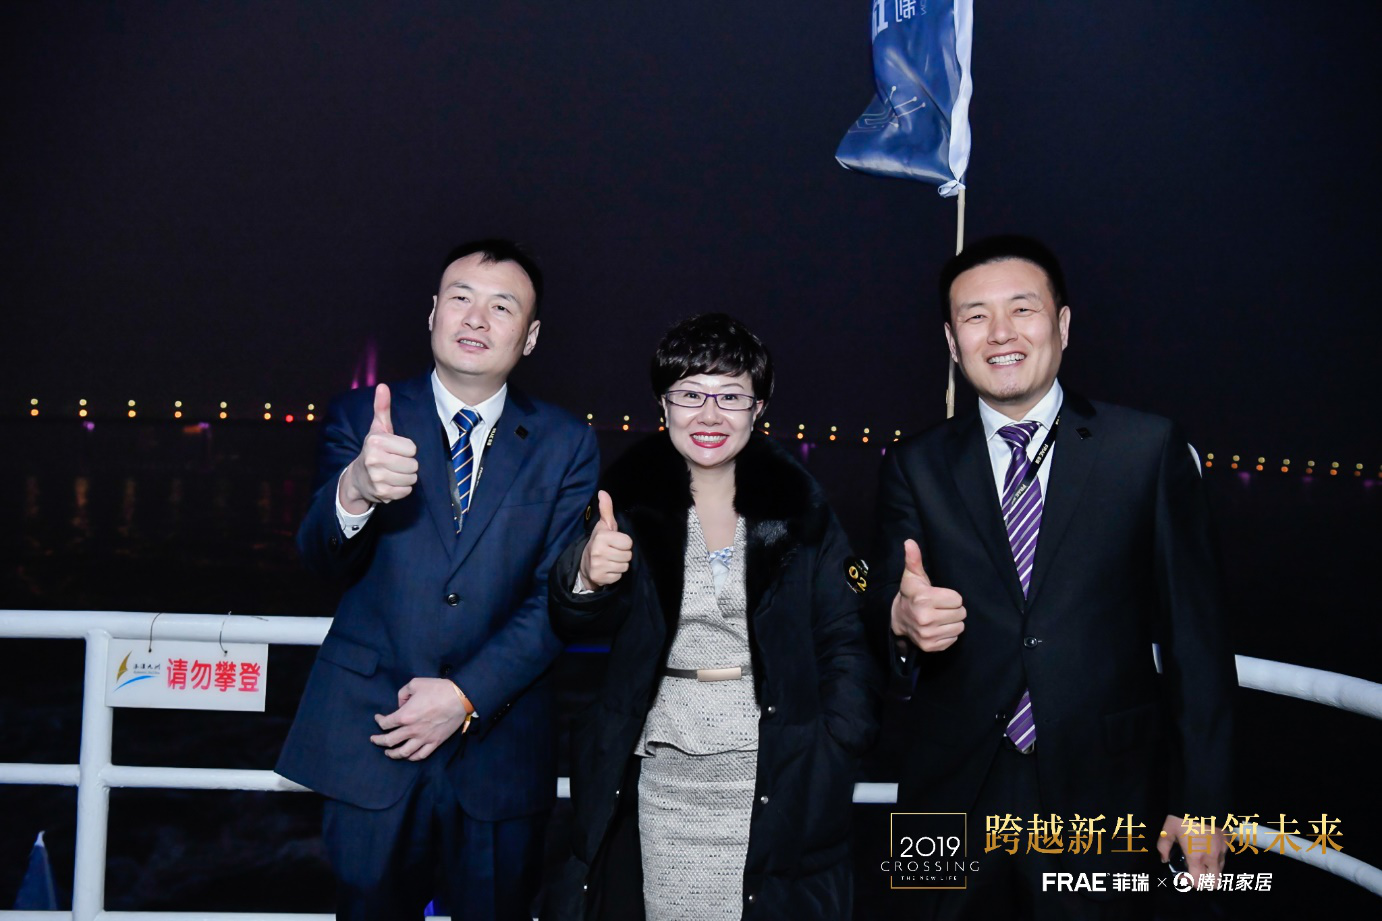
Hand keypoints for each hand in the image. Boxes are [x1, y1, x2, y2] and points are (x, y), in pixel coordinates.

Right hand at [339, 383, 418, 512]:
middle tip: (395, 462)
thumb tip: (383, 386)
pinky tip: (391, 483)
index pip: (412, 448)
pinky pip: (406, 491)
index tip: (395, 450)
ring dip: (406, 477)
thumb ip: (382, 408)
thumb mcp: (378, 428)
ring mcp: (377, 478)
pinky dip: (402, 489)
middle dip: (408, 464)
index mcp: (376, 442)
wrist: (357, 478)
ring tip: (393, 472)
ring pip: (412, 479)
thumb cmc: (374, 449)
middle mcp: (374, 460)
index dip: (407, 449)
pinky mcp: (382, 493)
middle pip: (413, 465)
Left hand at [370, 677, 470, 760]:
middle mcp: (412, 730)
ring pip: (403, 753)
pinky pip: (420, 755)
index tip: (378, 718)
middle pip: (389, 741)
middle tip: (374, 739)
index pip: (385, 723)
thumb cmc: (438, 689)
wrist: (460, 697)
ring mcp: (424, 738)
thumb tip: (401, 704)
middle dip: (378, 741)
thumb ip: (402, 693)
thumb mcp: (415, 683)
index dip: (379, 721)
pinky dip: (411, 757)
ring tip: (388, 752)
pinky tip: (408, 756)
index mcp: (405, 715)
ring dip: (392, 754)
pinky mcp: (435, 742)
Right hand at [579, 490, 632, 588]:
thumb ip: (606, 509)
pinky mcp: (600, 577)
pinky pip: (619, 576)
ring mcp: (598, 565)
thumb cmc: (599, 542)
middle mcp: (598, 551)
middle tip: (613, 552)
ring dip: (620, 564)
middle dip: (623, 554)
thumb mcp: (603, 526)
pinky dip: (615, 574)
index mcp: (601, 537)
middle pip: (628, 555)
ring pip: (625, 566)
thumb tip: (603, 492)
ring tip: (610, 560)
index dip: (624, 543)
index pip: (628, 542)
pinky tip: (608, 569)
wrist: (585, 565)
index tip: (615, 543)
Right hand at [890, 539, 965, 651]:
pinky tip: (938, 627)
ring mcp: (928, 635)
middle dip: (953, 609)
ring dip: (952, 622)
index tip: (940, 596)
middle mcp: (926, 619)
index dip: (951, 597)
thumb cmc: (911, 594)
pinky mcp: (931, 646)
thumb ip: (914, 559)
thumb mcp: (912, 576)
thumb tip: (909, 542)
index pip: (958, 600)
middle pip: (961, 614)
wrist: (897, 618)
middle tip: (941, 607)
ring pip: (959, 627)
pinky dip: (948, 634)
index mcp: (924, 600)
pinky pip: (953, 639)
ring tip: (940, 617)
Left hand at [1158, 814, 1226, 882]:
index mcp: (1196, 857)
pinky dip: (1217, 859)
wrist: (1201, 800)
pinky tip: (1207, 849)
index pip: (1199, 883)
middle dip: (1204, 882)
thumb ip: (1164, 847)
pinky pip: (1224, 857)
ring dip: (1211, 871)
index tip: (1182, 876)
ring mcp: (1223, 850)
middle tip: (1193, 873)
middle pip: (1215, 882)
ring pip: (1221, 870)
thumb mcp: (1167, 830)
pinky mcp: (1229, 841)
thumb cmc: (1182, 817)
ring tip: (1200, 861)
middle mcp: (1212, 857)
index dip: (1190, 883)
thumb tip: (1164, 859)